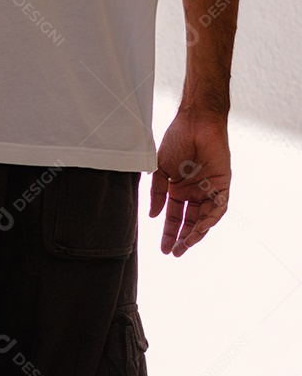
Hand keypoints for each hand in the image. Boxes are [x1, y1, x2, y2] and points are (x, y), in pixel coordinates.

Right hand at [150, 110, 231, 256]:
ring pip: (204, 218)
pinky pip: (218, 207)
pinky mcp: (222, 185)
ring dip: (196, 233)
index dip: (168, 232)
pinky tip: (200, 229)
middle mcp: (194, 192)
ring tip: (185, 245)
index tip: (163, 248)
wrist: (195, 123)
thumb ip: (157, 193)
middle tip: (174, 253)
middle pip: (189, 221)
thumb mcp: (160, 170)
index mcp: (177, 189)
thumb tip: (153, 216)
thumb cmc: (175, 140)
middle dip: (182, 238)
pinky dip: (210, 219)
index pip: (173, 216)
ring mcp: (209, 189)